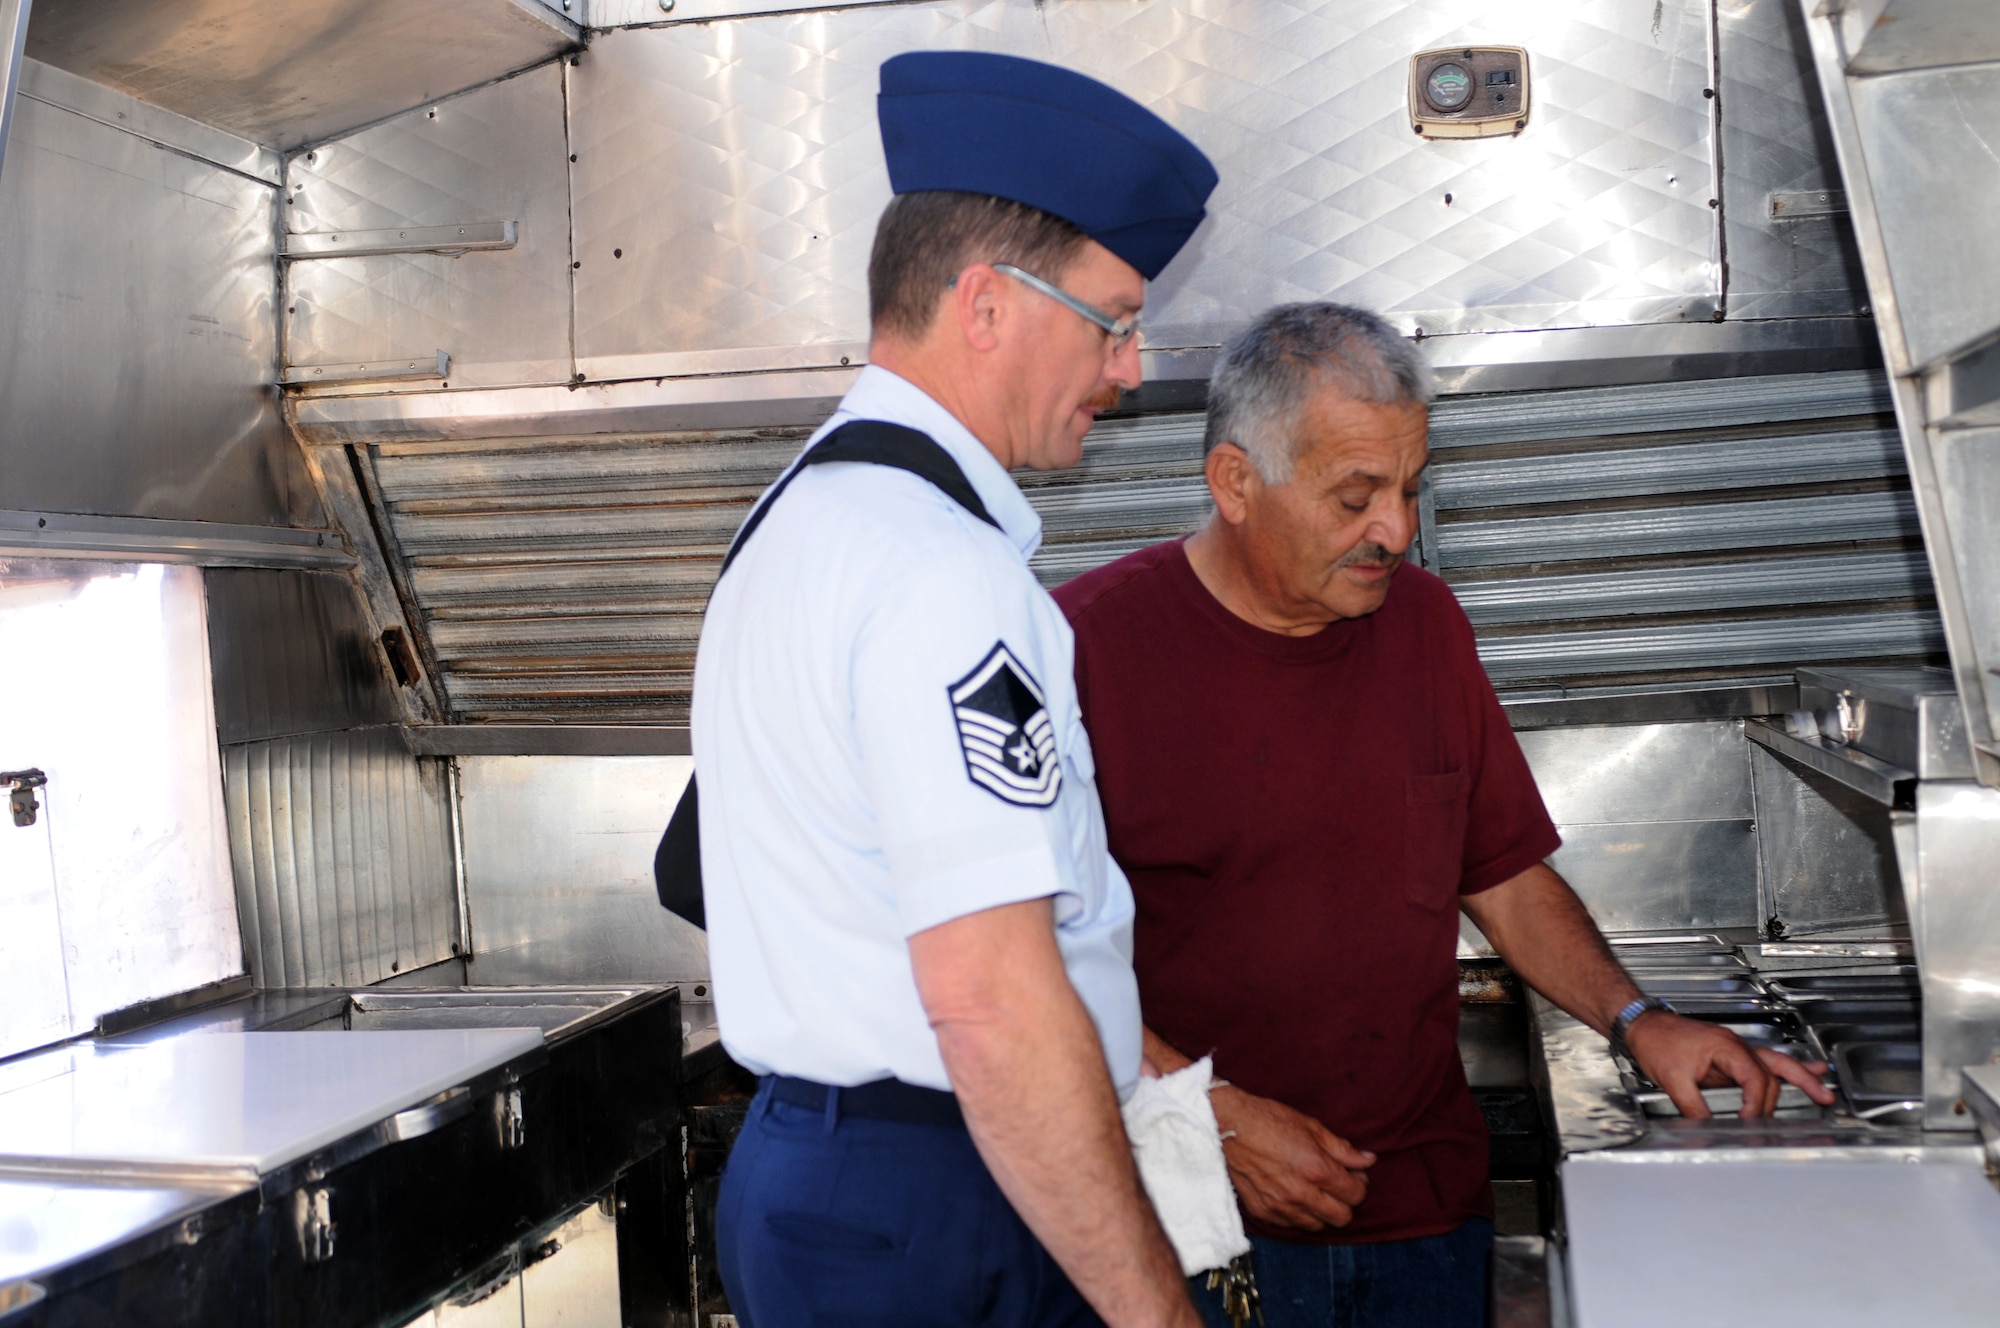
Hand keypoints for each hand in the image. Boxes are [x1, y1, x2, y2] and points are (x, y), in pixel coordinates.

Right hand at [1209, 1084, 1375, 1230]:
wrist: (1227, 1126)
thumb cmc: (1268, 1120)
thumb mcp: (1311, 1126)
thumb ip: (1342, 1149)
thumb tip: (1367, 1160)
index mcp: (1317, 1169)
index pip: (1356, 1194)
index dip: (1360, 1185)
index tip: (1353, 1176)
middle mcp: (1301, 1194)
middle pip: (1342, 1218)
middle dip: (1345, 1203)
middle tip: (1337, 1186)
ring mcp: (1281, 1206)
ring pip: (1318, 1225)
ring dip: (1322, 1211)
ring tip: (1314, 1190)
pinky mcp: (1264, 1212)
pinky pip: (1291, 1224)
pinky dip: (1298, 1214)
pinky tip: (1293, 1194)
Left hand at [1624, 1011, 1835, 1118]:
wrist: (1641, 1024)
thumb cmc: (1654, 1041)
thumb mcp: (1672, 1079)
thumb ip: (1694, 1108)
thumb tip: (1708, 1131)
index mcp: (1726, 1047)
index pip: (1755, 1080)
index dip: (1757, 1106)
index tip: (1751, 1124)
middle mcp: (1736, 1046)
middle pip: (1771, 1074)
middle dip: (1784, 1097)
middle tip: (1801, 1113)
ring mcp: (1735, 1049)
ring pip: (1777, 1064)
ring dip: (1802, 1078)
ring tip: (1825, 1092)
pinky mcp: (1731, 1056)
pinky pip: (1766, 1063)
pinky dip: (1788, 1069)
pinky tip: (1808, 1072)